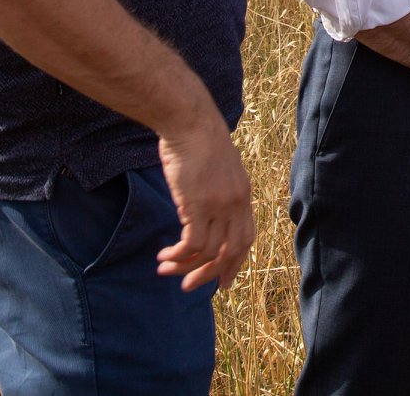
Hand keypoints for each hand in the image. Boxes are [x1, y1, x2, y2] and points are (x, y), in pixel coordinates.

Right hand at [154, 115, 255, 292]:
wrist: (190, 122)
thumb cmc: (196, 140)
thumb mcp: (216, 168)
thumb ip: (216, 191)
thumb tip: (203, 210)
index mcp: (243, 194)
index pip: (246, 237)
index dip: (235, 261)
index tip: (223, 281)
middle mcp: (236, 203)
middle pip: (231, 251)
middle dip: (212, 274)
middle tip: (191, 287)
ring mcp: (219, 205)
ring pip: (209, 252)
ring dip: (186, 267)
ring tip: (166, 271)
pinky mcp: (198, 206)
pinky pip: (192, 245)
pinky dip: (178, 256)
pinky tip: (163, 257)